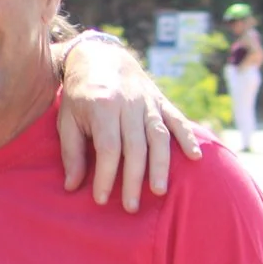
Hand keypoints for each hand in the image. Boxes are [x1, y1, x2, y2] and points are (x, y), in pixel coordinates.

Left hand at [56, 34, 200, 210]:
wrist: (100, 57)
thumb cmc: (80, 94)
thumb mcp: (66, 120)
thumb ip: (70, 152)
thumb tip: (72, 186)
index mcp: (102, 107)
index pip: (108, 148)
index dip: (106, 175)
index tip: (102, 199)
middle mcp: (128, 105)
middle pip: (135, 147)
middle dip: (133, 179)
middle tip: (132, 206)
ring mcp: (148, 102)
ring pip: (159, 137)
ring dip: (161, 165)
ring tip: (159, 191)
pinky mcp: (162, 101)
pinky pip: (178, 120)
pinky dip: (188, 138)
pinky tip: (195, 158)